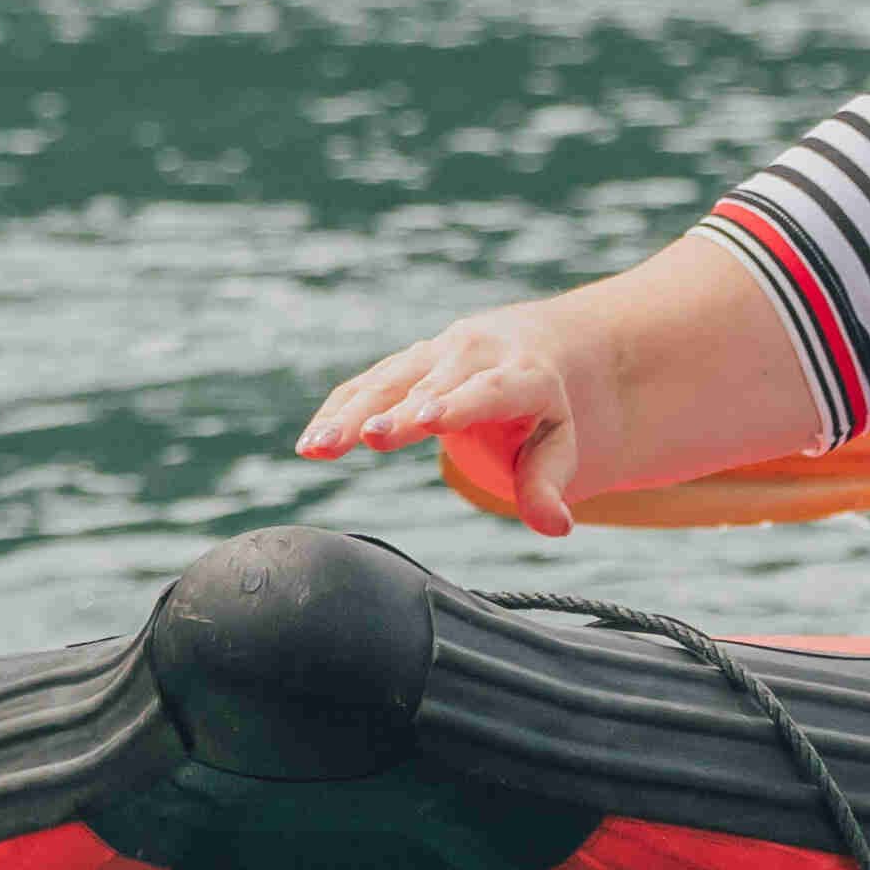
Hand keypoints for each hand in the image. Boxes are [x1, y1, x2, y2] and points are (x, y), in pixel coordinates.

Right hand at [294, 317, 586, 537]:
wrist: (530, 343)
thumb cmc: (543, 407)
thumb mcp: (559, 443)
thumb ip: (548, 485)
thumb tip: (556, 526)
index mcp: (521, 373)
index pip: (490, 390)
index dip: (459, 404)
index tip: (427, 420)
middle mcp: (473, 354)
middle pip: (429, 386)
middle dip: (397, 412)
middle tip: (366, 437)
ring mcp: (434, 353)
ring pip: (387, 381)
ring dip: (350, 414)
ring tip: (318, 446)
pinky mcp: (403, 362)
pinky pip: (365, 384)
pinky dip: (337, 410)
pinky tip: (311, 441)